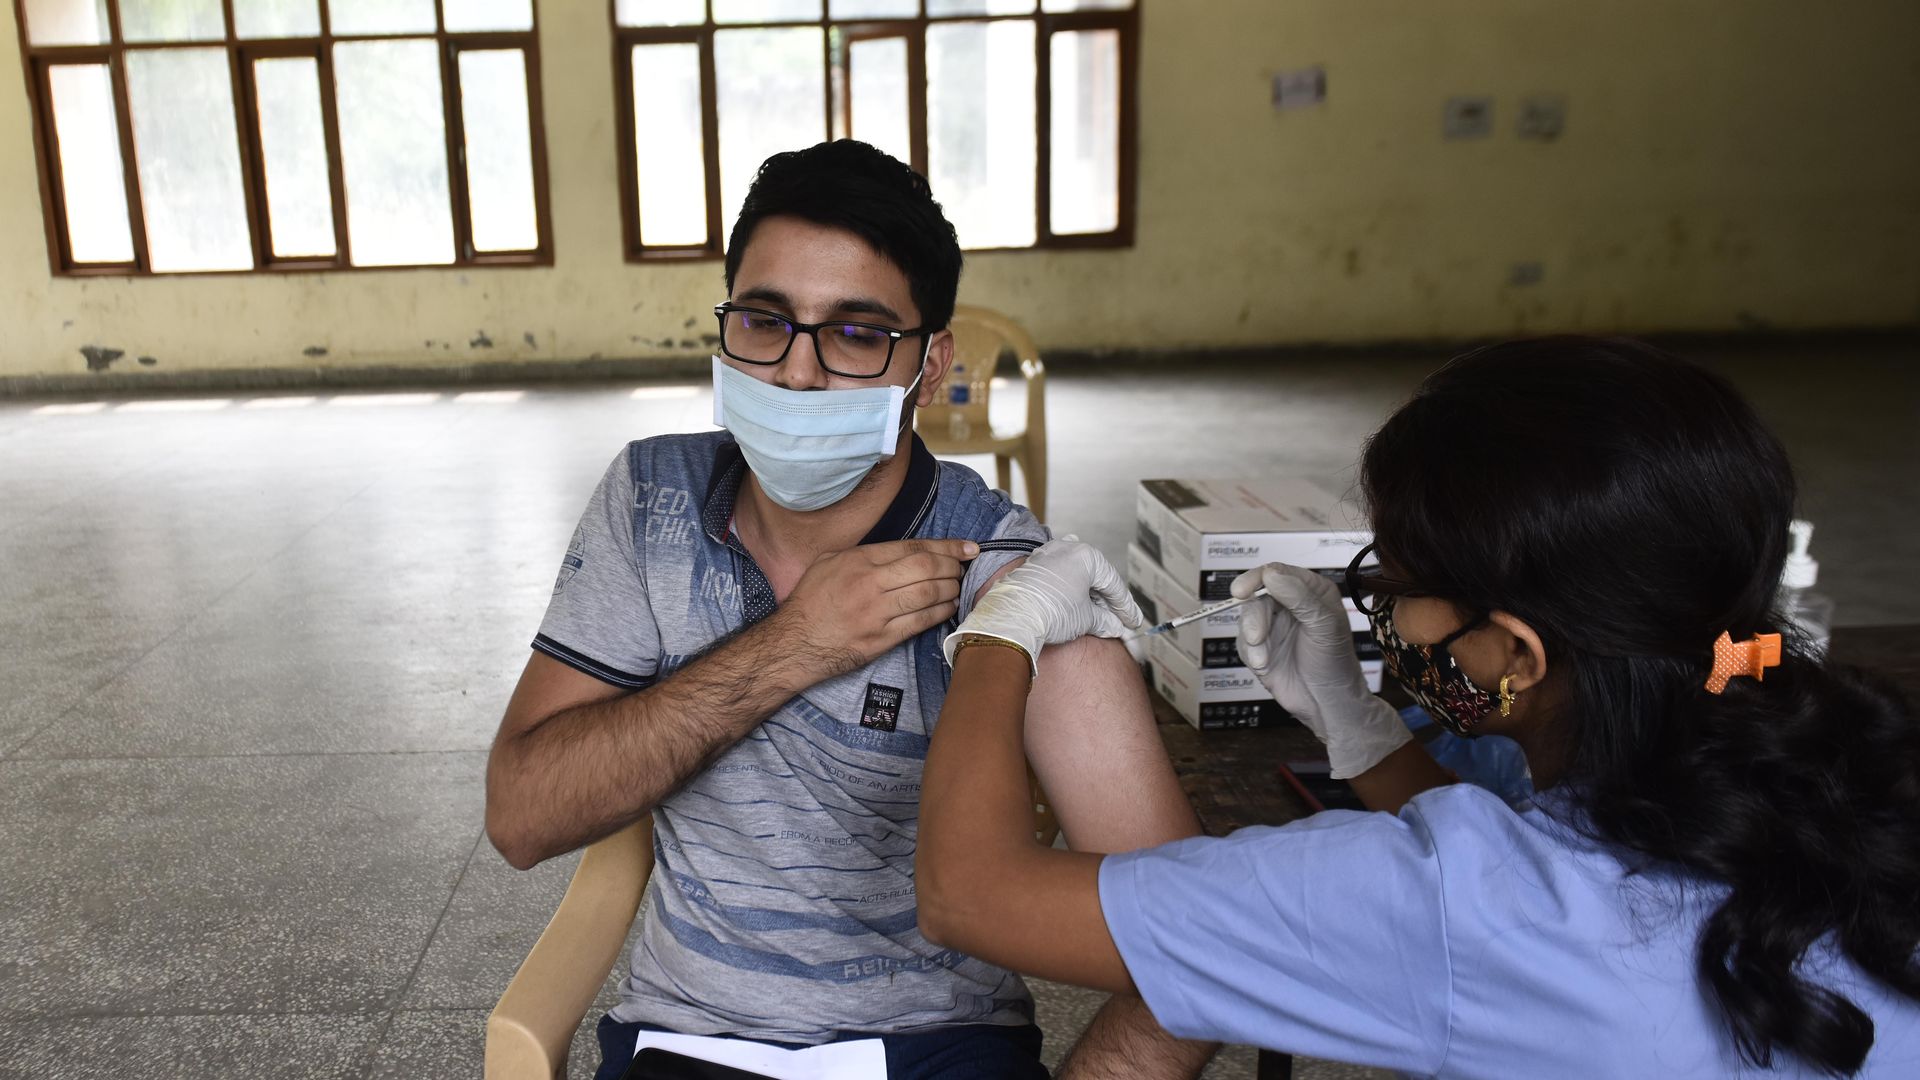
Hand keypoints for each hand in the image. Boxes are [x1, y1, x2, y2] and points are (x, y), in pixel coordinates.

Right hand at [776, 538, 977, 680]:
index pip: (913, 548)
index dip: (946, 547)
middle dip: (953, 567)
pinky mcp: (881, 639)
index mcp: (858, 560)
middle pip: (926, 568)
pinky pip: (920, 622)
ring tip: (957, 586)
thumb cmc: (810, 602)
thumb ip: (864, 554)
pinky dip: (940, 612)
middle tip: (963, 568)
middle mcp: (869, 583)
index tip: (967, 548)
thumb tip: (902, 551)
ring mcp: (876, 613)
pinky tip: (948, 607)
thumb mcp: (828, 563)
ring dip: (950, 589)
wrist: (793, 644)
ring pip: (928, 594)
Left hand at [944, 538, 1143, 674]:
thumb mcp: (1086, 619)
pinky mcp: (1031, 566)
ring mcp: (1047, 555)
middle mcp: (1067, 549)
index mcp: (1087, 556)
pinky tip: (1073, 600)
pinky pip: (1058, 575)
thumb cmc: (1051, 613)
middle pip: (1095, 576)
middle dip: (1106, 599)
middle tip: (1118, 619)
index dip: (1125, 607)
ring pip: (1076, 573)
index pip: (1113, 584)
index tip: (1132, 622)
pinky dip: (1069, 588)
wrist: (1013, 618)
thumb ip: (1105, 621)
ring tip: (1097, 613)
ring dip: (1087, 593)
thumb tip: (1115, 627)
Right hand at [1233, 562, 1409, 778]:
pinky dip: (1250, 653)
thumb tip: (1269, 574)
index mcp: (1309, 591)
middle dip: (1254, 618)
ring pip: (1246, 618)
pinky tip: (1265, 666)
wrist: (1326, 704)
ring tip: (1263, 660)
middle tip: (1256, 637)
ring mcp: (1273, 626)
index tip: (1241, 591)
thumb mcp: (1324, 625)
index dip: (1256, 578)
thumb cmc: (1335, 662)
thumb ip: (1299, 597)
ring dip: (1252, 638)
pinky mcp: (1260, 647)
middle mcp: (1289, 604)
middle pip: (1256, 596)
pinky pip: (1242, 642)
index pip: (1276, 572)